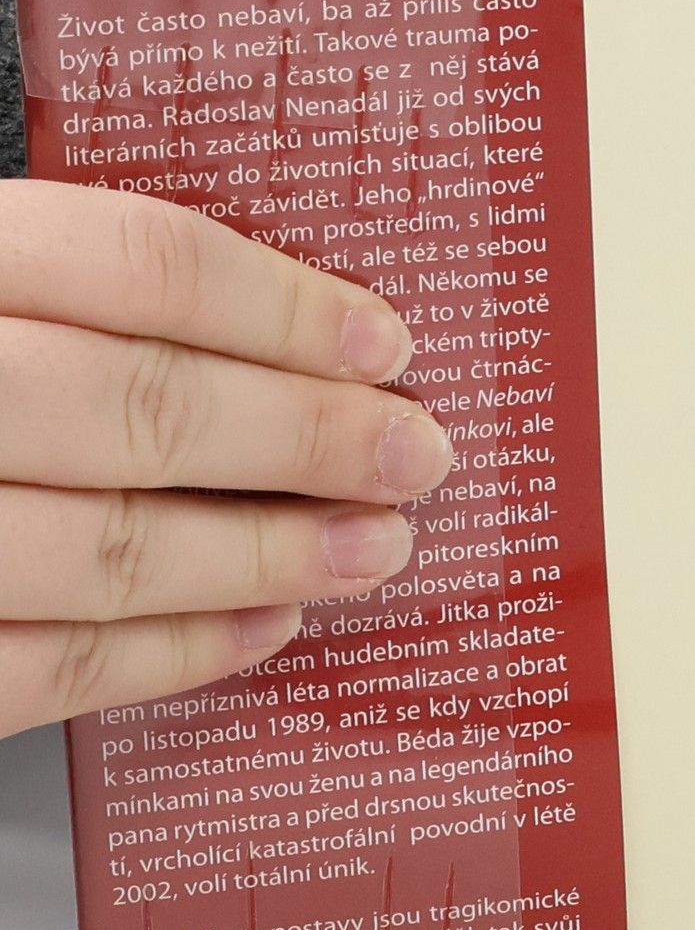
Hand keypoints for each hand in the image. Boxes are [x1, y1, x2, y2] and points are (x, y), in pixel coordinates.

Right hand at [0, 180, 452, 737]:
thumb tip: (263, 322)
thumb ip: (57, 285)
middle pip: (137, 408)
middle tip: (417, 456)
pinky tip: (262, 627)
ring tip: (372, 551)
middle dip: (303, 441)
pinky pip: (41, 664)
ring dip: (263, 556)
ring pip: (103, 550)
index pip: (132, 265)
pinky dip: (171, 653)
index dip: (279, 307)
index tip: (384, 342)